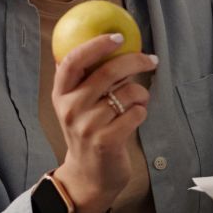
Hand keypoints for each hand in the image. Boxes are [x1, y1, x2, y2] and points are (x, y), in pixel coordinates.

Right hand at [50, 32, 156, 212]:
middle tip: (151, 60)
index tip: (118, 36)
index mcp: (61, 94)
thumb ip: (85, 78)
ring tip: (139, 100)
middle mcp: (71, 108)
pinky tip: (135, 118)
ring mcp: (87, 126)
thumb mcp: (76, 105)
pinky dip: (142, 112)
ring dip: (141, 93)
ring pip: (127, 92)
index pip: (74, 61)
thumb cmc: (88, 131)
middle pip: (109, 71)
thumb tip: (105, 40)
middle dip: (136, 61)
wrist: (88, 175)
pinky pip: (136, 113)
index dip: (96, 45)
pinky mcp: (106, 141)